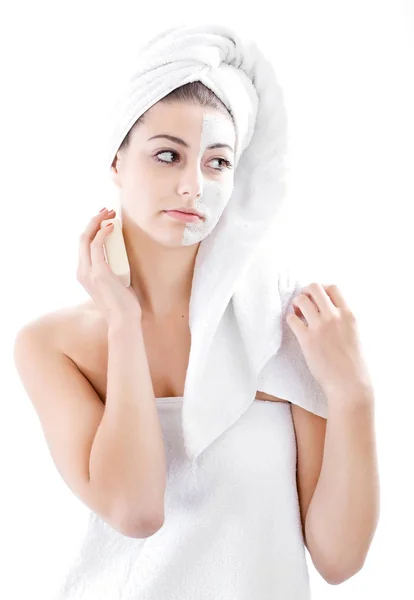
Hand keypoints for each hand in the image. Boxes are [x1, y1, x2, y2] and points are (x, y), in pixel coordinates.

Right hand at [76, 208, 141, 326]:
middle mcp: (82, 272)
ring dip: (98, 222)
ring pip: (86, 239)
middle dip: (93, 221)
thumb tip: (121, 260)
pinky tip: (111, 226)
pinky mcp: (99, 272)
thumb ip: (112, 272)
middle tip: (107, 211)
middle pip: (82, 238)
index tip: (104, 219)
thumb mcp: (115, 283)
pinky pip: (97, 246)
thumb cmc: (123, 304)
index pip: (83, 245)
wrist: (123, 320)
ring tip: (110, 213)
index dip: (92, 229)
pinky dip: (103, 233)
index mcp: (84, 274)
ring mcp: (88, 272)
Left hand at [286, 282, 373, 401]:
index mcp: (349, 314)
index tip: (317, 297)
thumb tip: (329, 310)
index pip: (333, 287)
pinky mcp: (307, 339)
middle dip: (306, 292)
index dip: (322, 289)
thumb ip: (344, 319)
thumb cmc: (353, 362)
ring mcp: (320, 327)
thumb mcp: (355, 333)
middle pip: (314, 288)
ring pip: (301, 300)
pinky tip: (294, 325)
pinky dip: (290, 318)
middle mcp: (334, 316)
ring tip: (297, 313)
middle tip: (304, 302)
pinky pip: (291, 319)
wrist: (349, 383)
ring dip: (296, 303)